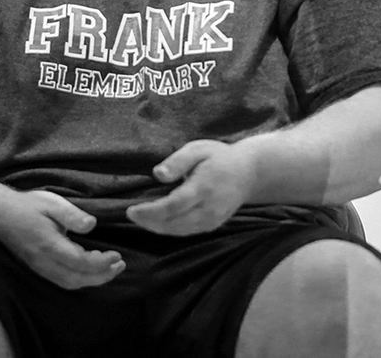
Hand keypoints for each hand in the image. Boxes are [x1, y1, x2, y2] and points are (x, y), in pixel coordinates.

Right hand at [0, 190, 124, 289]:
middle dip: (102, 276)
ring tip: (110, 268)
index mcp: (49, 245)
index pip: (80, 262)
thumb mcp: (52, 203)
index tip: (117, 255)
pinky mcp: (37, 267)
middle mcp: (44, 261)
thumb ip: (73, 216)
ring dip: (92, 280)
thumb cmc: (28, 205)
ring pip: (69, 283)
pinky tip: (90, 270)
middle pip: (77, 279)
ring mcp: (39, 267)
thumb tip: (92, 225)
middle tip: (120, 265)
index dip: (101, 263)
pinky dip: (80, 279)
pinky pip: (62, 280)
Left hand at [126, 139, 255, 235]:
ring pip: (179, 231)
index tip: (131, 210)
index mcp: (203, 187)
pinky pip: (187, 231)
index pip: (173, 206)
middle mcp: (209, 208)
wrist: (249, 172)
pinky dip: (169, 229)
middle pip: (173, 223)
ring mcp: (212, 219)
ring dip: (157, 227)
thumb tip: (158, 174)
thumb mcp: (199, 149)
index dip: (149, 212)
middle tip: (130, 214)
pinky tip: (157, 221)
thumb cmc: (220, 157)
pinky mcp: (213, 225)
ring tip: (140, 218)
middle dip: (149, 222)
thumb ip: (178, 161)